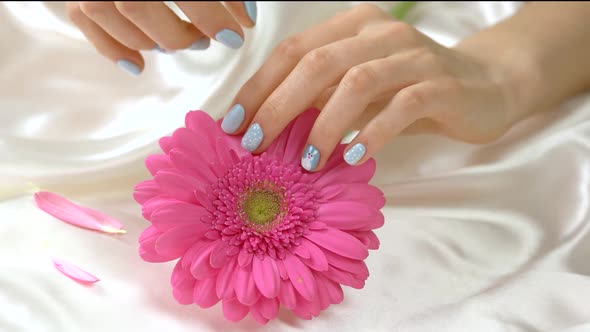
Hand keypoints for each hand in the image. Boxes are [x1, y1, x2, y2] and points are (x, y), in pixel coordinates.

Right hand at [66, 1, 256, 75]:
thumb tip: (247, 19)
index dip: (210, 15)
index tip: (237, 34)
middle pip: (137, 6)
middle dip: (179, 34)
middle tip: (205, 40)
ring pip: (111, 15)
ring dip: (150, 41)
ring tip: (178, 42)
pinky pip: (84, 21)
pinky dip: (112, 48)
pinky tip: (139, 65)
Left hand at [221, 3, 523, 171]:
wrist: (484, 84)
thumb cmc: (409, 89)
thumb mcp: (359, 89)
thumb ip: (321, 97)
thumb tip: (266, 126)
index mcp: (352, 26)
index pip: (292, 51)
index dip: (258, 87)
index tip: (232, 124)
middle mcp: (380, 32)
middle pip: (316, 63)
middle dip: (278, 106)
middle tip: (255, 145)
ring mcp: (413, 55)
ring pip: (356, 82)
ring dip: (323, 124)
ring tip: (307, 162)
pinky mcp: (441, 84)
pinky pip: (401, 106)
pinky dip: (372, 132)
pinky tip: (353, 156)